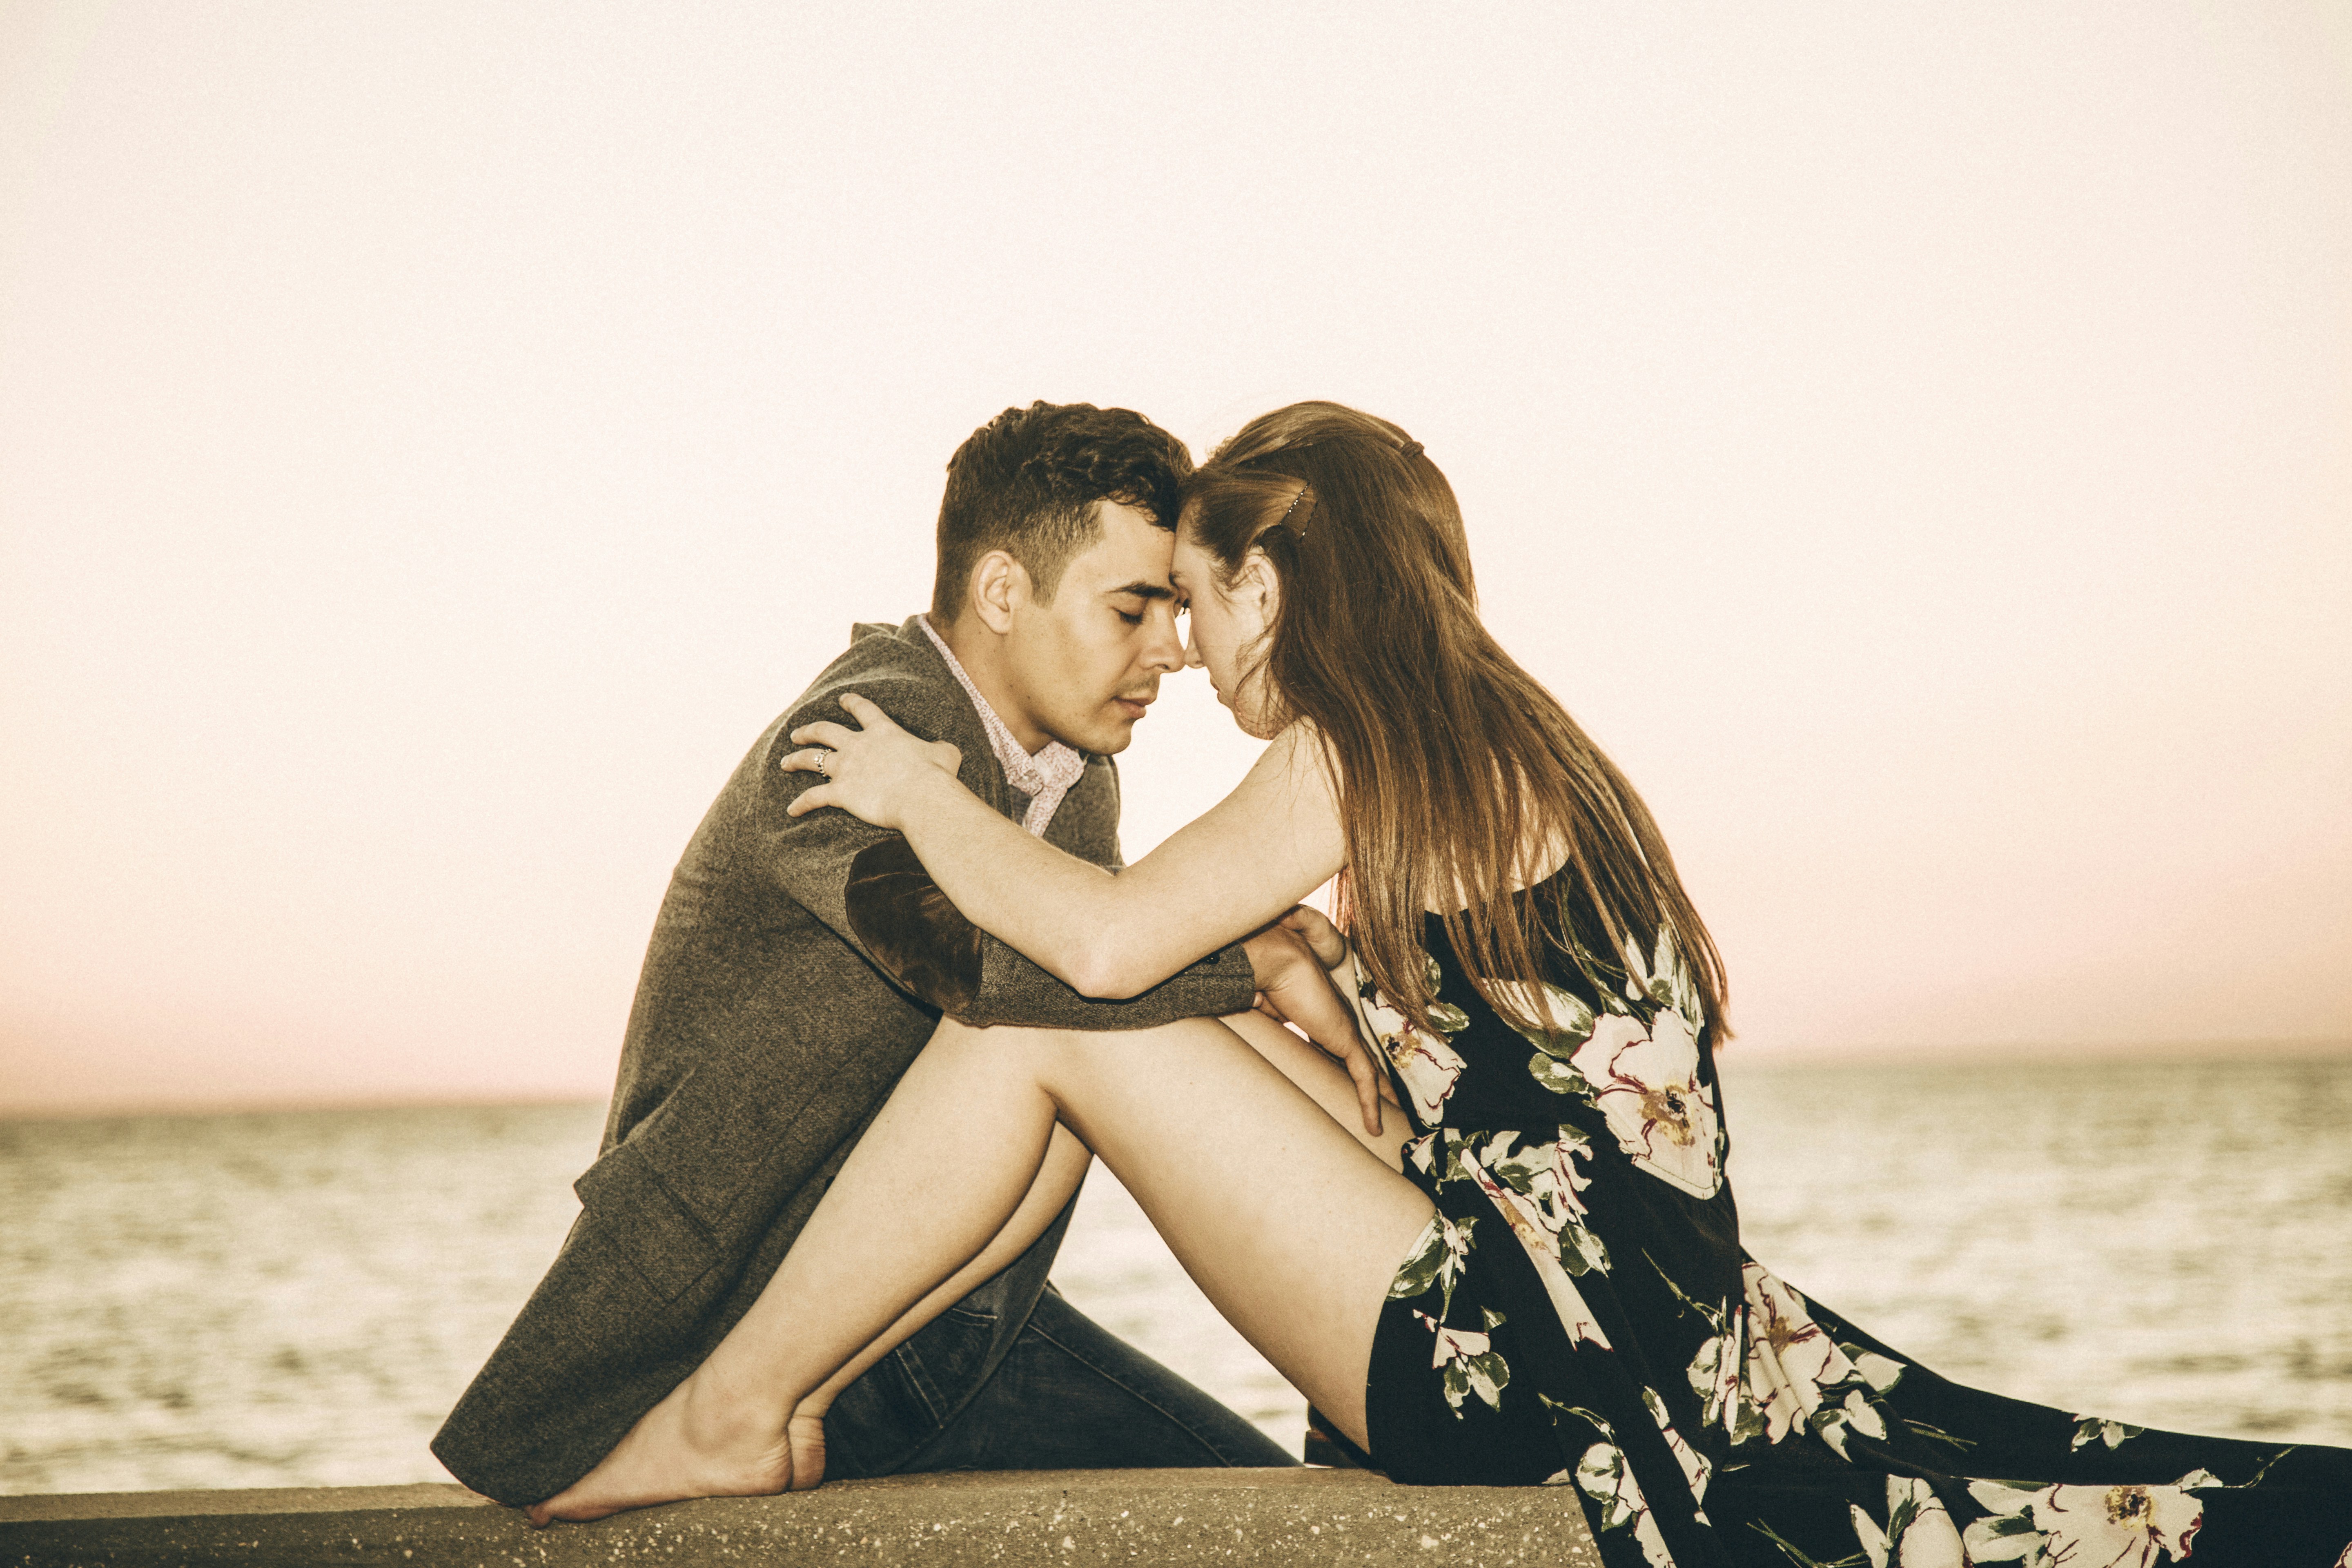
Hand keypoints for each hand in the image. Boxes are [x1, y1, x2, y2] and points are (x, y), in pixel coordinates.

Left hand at [782, 693, 963, 830]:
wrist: (922, 797)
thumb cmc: (938, 775)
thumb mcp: (946, 753)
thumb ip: (941, 747)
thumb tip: (944, 749)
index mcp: (883, 731)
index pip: (863, 709)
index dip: (851, 702)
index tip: (842, 699)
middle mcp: (858, 745)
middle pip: (825, 730)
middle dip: (808, 731)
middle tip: (797, 734)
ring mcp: (846, 768)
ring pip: (811, 759)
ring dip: (796, 760)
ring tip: (785, 763)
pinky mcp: (840, 793)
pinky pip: (813, 797)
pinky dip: (801, 804)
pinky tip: (790, 810)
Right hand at [1244, 909, 1392, 1136]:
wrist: (1277, 958)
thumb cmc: (1264, 976)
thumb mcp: (1264, 1008)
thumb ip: (1267, 1021)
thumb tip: (1251, 1022)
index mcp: (1321, 1013)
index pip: (1337, 1046)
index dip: (1342, 1066)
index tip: (1342, 1086)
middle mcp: (1338, 1020)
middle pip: (1359, 1059)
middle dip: (1370, 1085)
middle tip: (1379, 1108)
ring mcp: (1345, 1029)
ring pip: (1368, 1072)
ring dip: (1378, 1098)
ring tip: (1382, 1125)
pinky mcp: (1347, 1040)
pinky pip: (1365, 1078)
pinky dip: (1370, 1103)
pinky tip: (1374, 1127)